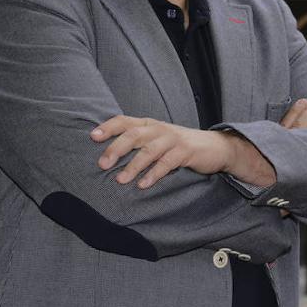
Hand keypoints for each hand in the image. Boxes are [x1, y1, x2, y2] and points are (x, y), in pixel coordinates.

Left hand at [91, 115, 275, 189]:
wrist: (214, 147)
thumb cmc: (179, 145)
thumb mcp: (157, 139)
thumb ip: (138, 142)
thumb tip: (108, 155)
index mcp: (149, 124)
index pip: (125, 121)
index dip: (108, 127)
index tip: (92, 137)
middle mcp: (159, 129)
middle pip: (133, 135)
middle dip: (116, 149)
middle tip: (102, 164)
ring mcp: (172, 139)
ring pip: (149, 150)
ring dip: (133, 165)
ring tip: (120, 180)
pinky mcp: (185, 152)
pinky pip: (167, 163)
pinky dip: (154, 174)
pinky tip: (143, 185)